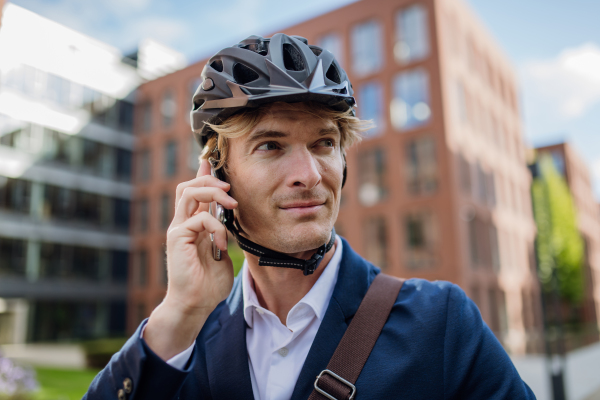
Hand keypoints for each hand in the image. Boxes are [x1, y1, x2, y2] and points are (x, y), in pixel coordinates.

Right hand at [144, 159, 237, 359]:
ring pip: (188, 193)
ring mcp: (177, 229)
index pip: (194, 192)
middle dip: (209, 179)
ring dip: (212, 192)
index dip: (202, 174)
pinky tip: (222, 243)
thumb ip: (222, 232)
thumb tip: (229, 215)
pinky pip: (199, 219)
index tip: (211, 160)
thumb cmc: (208, 283)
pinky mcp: (177, 238)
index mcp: (192, 225)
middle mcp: (182, 223)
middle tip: (229, 188)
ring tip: (230, 203)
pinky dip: (216, 226)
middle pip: (188, 185)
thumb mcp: (221, 251)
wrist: (195, 305)